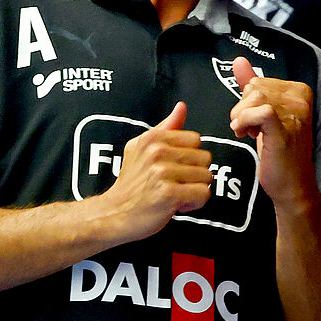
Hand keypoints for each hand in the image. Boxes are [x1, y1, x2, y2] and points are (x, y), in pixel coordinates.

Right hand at [101, 101, 211, 239]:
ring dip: (194, 189)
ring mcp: (162, 173)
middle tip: (173, 183)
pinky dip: (194, 203)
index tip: (174, 167)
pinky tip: (176, 205)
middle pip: (205, 158)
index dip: (189, 156)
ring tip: (174, 193)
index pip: (196, 139)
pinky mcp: (169, 194)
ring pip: (207, 177)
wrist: (113, 214)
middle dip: (194, 174)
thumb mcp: (141, 148)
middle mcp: (157, 152)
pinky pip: (203, 194)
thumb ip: (166, 127)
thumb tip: (182, 107)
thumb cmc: (131, 182)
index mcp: (152, 139)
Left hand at [227, 59, 315, 210]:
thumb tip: (238, 61)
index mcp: (300, 91)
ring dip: (241, 116)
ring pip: (254, 97)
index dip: (248, 100)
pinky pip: (259, 111)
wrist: (292, 185)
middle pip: (254, 87)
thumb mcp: (265, 114)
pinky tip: (246, 134)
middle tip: (248, 127)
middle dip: (242, 108)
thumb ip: (252, 85)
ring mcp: (295, 115)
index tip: (254, 119)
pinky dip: (245, 121)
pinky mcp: (284, 131)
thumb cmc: (279, 151)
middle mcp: (301, 100)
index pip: (259, 81)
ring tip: (247, 132)